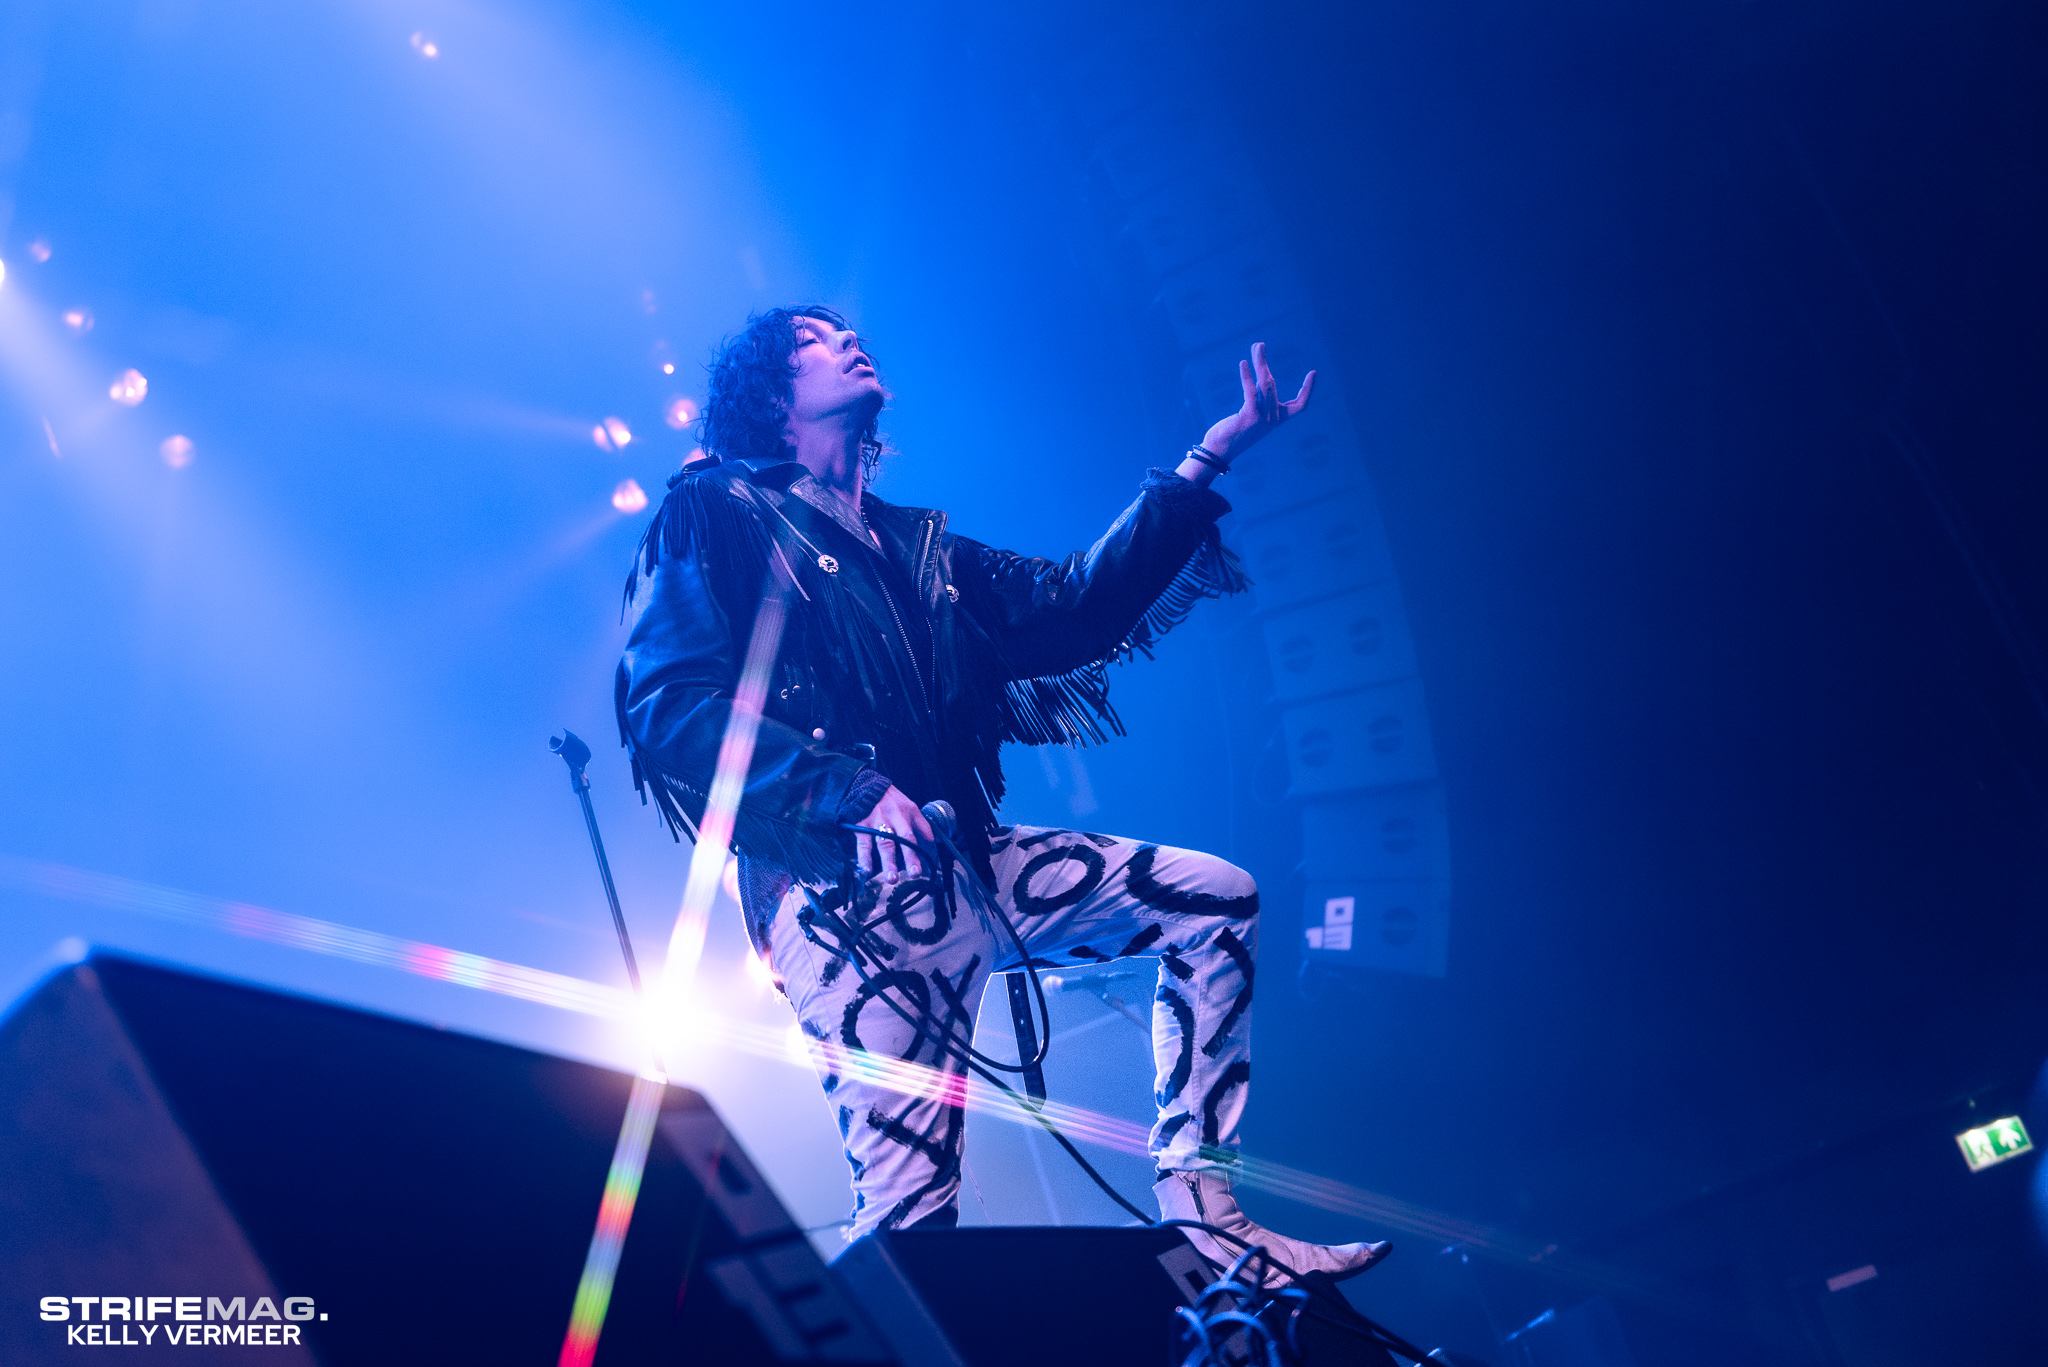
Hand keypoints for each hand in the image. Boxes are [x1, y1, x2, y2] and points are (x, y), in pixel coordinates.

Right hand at [854, 786, 934, 878]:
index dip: (917, 852)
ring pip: (883, 844)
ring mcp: (876, 823)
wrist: (865, 785)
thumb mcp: (909, 806)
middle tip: (914, 875)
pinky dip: (864, 858)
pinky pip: (863, 844)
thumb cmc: (889, 798)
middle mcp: (891, 821)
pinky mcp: (861, 826)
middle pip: (901, 841)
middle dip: (908, 858)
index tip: (920, 869)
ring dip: (887, 862)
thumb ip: (921, 823)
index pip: (912, 836)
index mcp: (904, 817)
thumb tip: (932, 840)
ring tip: (891, 879)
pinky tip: (865, 870)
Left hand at [1196, 341, 1314, 467]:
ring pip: (1265, 385)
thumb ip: (1258, 406)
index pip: (1300, 406)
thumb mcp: (1251, 419)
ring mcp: (1262, 418)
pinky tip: (1243, 363)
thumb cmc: (1233, 435)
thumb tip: (1260, 388)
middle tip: (1259, 344)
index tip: (1313, 373)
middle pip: (1273, 385)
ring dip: (1259, 363)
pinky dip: (1247, 376)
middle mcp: (1272, 419)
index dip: (1308, 390)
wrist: (1220, 452)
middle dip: (1264, 362)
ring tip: (1255, 347)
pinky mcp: (1250, 417)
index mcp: (1276, 420)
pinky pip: (1251, 392)